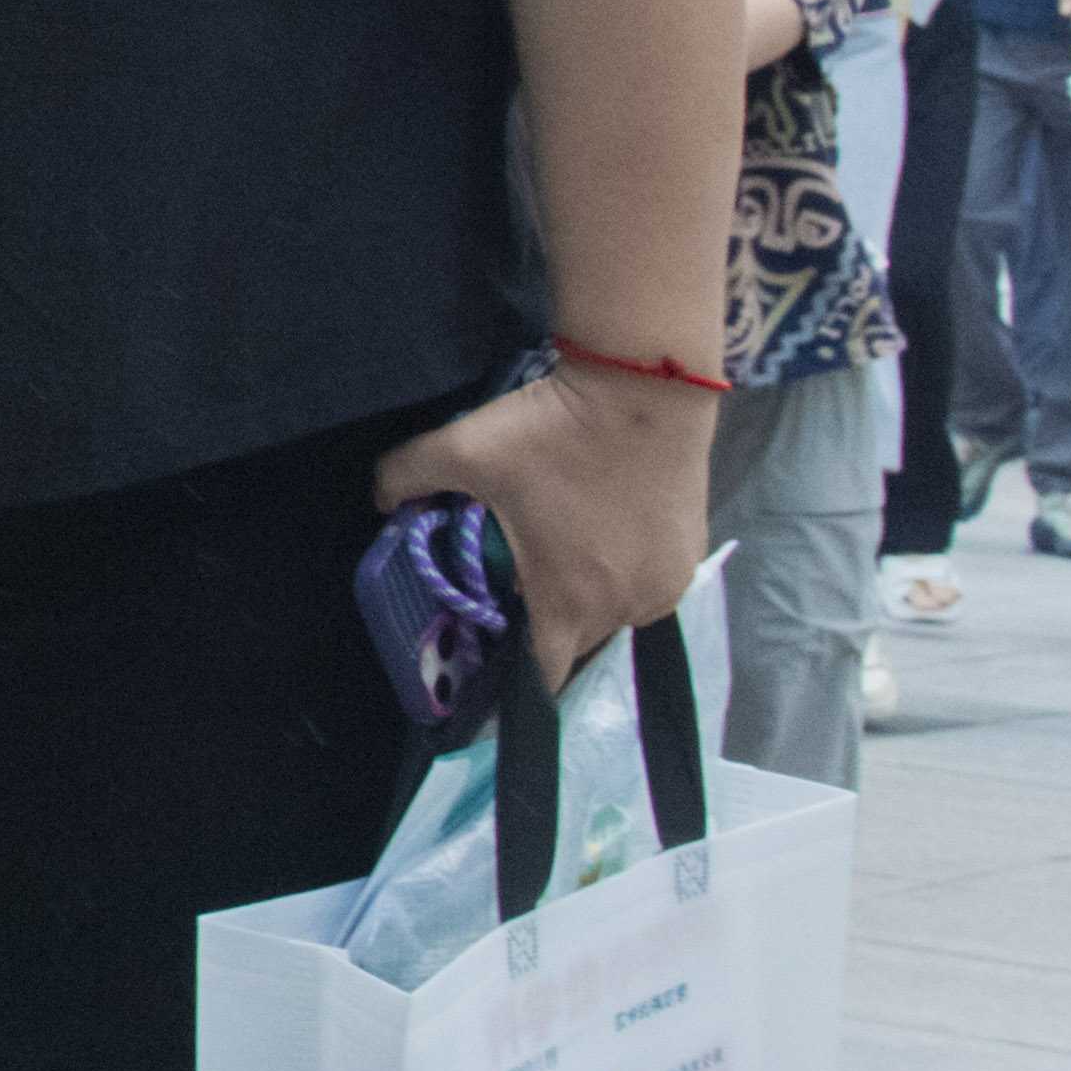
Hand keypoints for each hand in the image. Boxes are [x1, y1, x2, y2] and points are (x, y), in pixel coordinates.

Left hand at [380, 366, 710, 669]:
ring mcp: (666, 587)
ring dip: (586, 599)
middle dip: (543, 625)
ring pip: (615, 615)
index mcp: (568, 599)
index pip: (542, 675)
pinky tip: (601, 536)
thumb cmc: (554, 431)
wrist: (646, 390)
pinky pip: (647, 588)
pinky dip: (622, 576)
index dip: (514, 681)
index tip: (493, 665)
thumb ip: (405, 476)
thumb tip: (381, 501)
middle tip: (517, 585)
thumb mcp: (462, 447)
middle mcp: (624, 608)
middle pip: (575, 642)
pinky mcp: (690, 559)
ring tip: (561, 554)